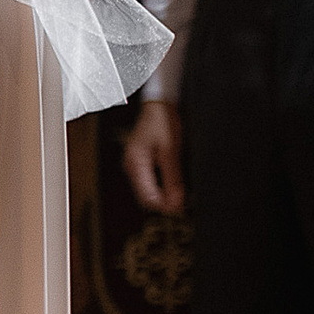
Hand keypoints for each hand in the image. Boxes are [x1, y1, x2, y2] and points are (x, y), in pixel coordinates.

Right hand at [124, 99, 184, 214]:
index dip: (164, 206)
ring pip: (146, 190)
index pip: (148, 197)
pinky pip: (147, 182)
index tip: (180, 209)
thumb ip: (173, 178)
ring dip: (162, 196)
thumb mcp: (171, 151)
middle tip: (183, 206)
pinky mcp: (139, 162)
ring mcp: (133, 164)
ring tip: (180, 197)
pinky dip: (160, 187)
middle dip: (163, 203)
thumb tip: (175, 202)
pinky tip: (172, 186)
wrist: (159, 104)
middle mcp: (131, 166)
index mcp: (136, 164)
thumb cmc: (163, 121)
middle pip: (145, 197)